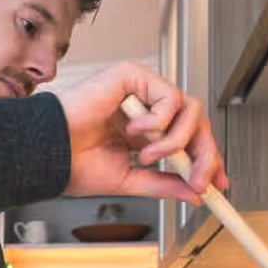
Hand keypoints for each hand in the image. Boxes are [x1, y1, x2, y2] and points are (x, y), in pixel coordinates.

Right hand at [57, 61, 226, 202]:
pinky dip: (159, 121)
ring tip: (147, 155)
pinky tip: (134, 132)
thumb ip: (164, 183)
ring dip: (175, 139)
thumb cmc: (73, 163)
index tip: (217, 181)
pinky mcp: (133, 75)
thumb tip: (195, 191)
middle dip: (203, 154)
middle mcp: (146, 111)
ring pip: (190, 108)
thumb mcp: (130, 180)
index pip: (189, 140)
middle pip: (196, 122)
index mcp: (145, 134)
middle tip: (197, 178)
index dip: (207, 159)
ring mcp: (141, 92)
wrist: (50, 153)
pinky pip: (170, 96)